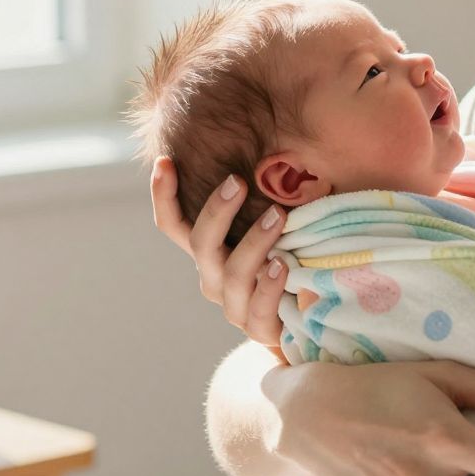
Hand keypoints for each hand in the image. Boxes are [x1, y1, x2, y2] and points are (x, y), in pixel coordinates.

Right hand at [151, 157, 287, 350]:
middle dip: (216, 210)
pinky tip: (283, 265)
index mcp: (210, 252)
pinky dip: (269, 285)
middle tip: (238, 181)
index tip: (166, 162)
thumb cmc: (293, 259)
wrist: (311, 320)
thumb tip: (275, 146)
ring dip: (254, 241)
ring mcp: (234, 305)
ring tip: (278, 216)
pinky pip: (258, 307)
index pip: (173, 224)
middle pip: (200, 243)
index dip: (163, 195)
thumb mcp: (278, 223)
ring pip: (232, 272)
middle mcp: (214, 277)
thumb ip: (268, 194)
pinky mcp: (259, 329)